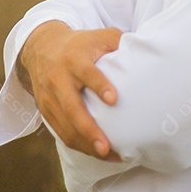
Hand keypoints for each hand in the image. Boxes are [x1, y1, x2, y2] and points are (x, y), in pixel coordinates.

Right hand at [17, 20, 123, 161]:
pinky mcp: (46, 111)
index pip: (86, 73)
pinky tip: (97, 153)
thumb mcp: (99, 36)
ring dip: (86, 144)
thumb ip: (119, 43)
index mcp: (74, 59)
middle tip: (106, 146)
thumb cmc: (80, 44)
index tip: (114, 99)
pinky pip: (61, 132)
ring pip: (65, 126)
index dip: (99, 85)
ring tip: (108, 155)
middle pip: (72, 107)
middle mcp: (58, 79)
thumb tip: (147, 51)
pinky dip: (79, 145)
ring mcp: (50, 97)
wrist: (42, 48)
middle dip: (88, 129)